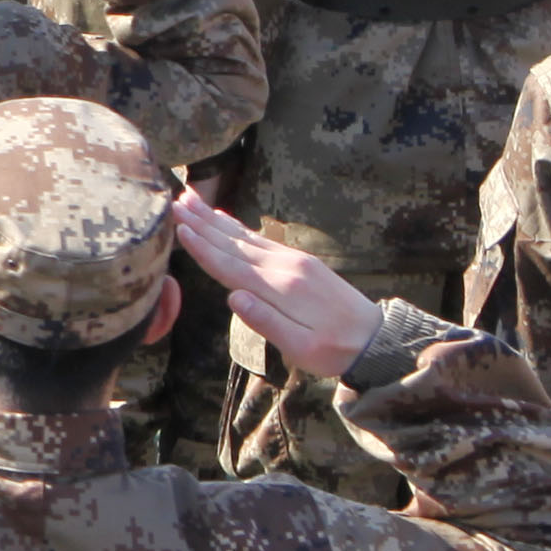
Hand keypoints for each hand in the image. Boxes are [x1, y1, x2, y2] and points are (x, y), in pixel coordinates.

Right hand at [171, 189, 381, 377]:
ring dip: (215, 219)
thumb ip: (266, 322)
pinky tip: (224, 219)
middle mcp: (286, 267)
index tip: (177, 228)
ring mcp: (294, 261)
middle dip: (202, 223)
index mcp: (281, 289)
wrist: (377, 339)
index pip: (231, 266)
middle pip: (234, 243)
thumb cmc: (334, 350)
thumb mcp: (300, 347)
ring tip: (190, 200)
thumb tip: (233, 298)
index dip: (202, 248)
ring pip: (245, 237)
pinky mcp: (301, 262)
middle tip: (173, 202)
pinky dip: (238, 227)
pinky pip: (261, 240)